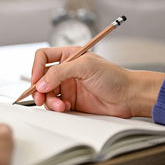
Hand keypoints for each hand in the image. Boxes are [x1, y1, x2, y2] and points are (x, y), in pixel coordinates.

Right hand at [31, 46, 164, 117]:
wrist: (128, 97)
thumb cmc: (114, 76)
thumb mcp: (85, 66)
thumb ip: (60, 72)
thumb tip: (41, 83)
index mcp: (68, 56)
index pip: (43, 57)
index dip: (36, 67)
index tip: (36, 80)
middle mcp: (65, 70)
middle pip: (41, 78)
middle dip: (39, 89)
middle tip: (40, 98)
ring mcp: (67, 86)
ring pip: (46, 93)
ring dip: (50, 101)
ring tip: (61, 106)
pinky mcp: (70, 101)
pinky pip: (55, 104)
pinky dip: (57, 107)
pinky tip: (67, 107)